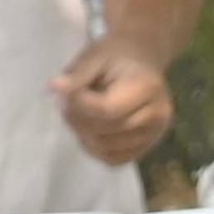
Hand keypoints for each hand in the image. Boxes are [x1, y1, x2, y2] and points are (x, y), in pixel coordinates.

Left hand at [53, 38, 176, 166]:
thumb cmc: (115, 55)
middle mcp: (158, 116)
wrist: (140, 60)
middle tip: (64, 102)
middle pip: (106, 131)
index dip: (78, 105)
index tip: (61, 92)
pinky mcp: (147, 149)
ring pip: (106, 148)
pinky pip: (113, 159)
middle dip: (77, 119)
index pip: (107, 110)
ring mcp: (155, 135)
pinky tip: (88, 128)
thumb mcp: (93, 55)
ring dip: (82, 134)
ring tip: (76, 112)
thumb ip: (77, 75)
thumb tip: (55, 88)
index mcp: (147, 87)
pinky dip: (94, 147)